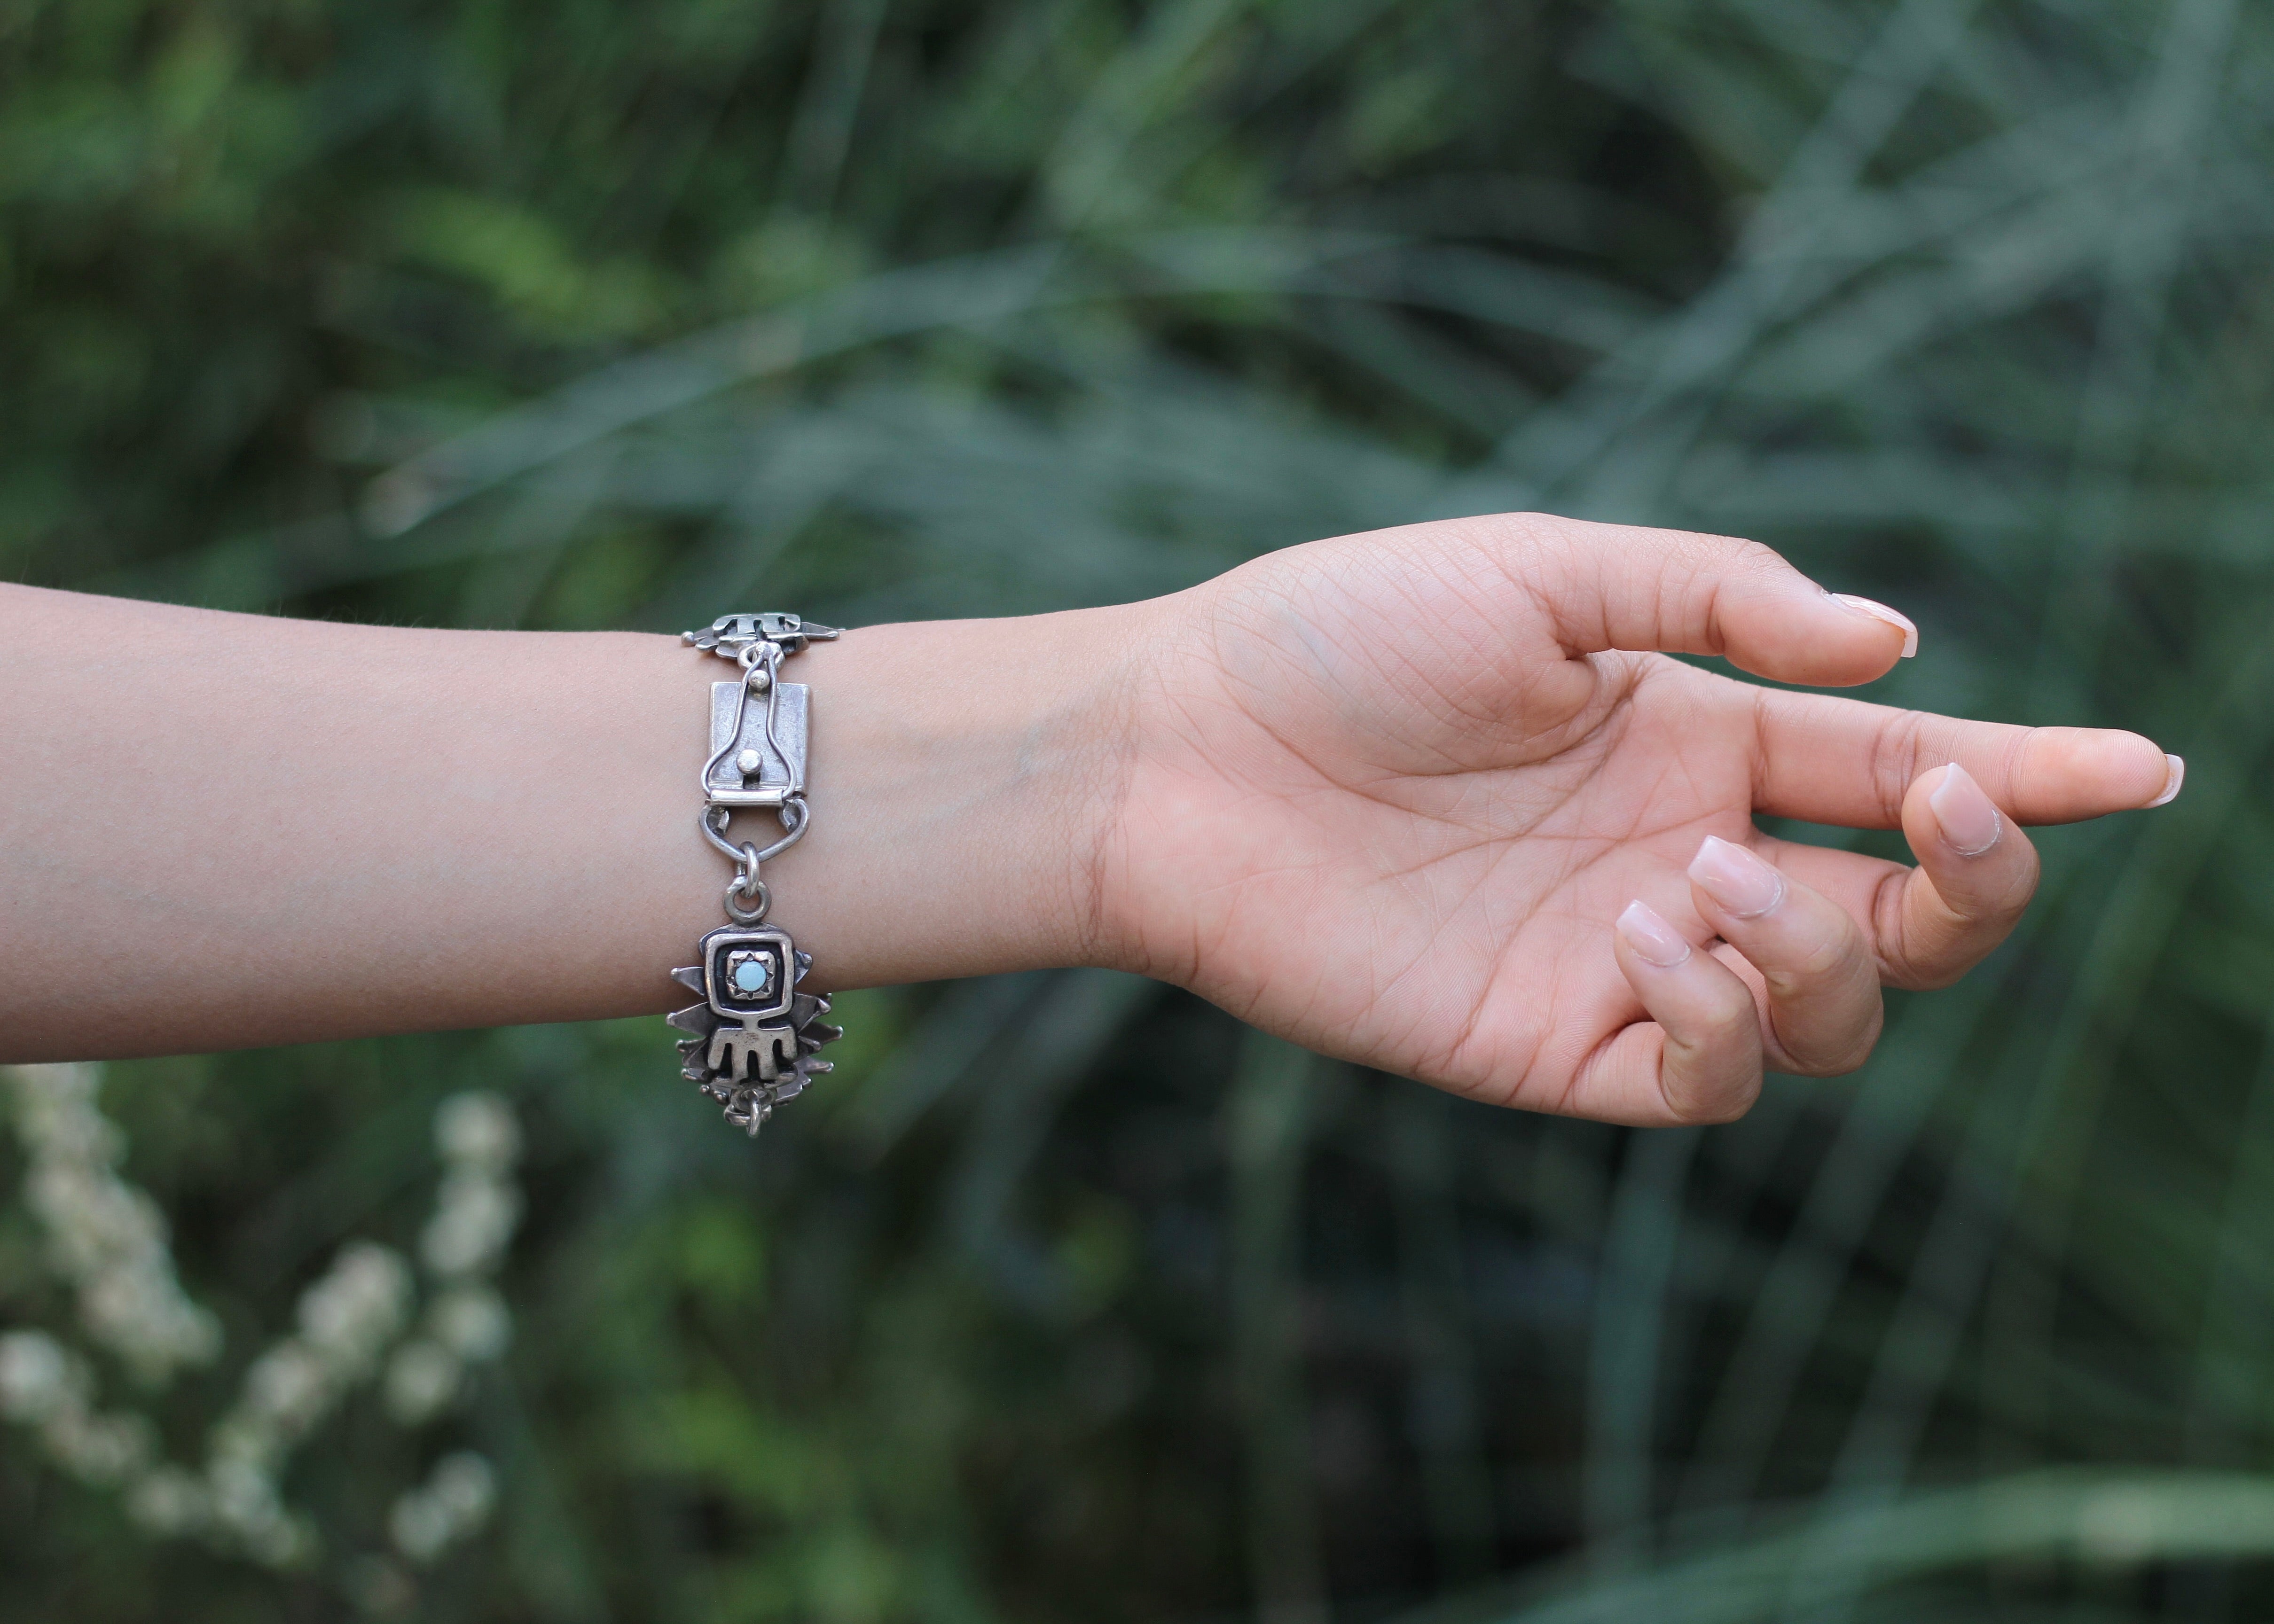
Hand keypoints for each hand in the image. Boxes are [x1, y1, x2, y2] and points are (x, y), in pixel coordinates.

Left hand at [1099, 515, 2180, 1124]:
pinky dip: (1717, 1018)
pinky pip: (1701, 1081)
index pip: (1902, 773)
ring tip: (1701, 873)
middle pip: (1907, 919)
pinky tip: (1650, 934)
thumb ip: (1717, 601)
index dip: (2035, 778)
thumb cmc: (1338, 637)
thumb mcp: (1541, 571)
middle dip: (1977, 885)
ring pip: (1827, 1016)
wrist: (1180, 747)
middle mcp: (1684, 856)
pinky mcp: (1549, 1044)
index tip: (2146, 768)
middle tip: (1960, 813)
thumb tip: (1898, 648)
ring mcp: (1623, 960)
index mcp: (1696, 738)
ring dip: (1822, 949)